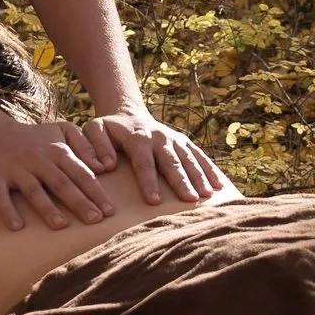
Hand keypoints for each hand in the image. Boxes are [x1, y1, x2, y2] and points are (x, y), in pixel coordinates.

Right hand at [0, 111, 112, 231]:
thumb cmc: (35, 137)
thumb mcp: (62, 130)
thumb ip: (84, 145)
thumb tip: (102, 167)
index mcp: (57, 151)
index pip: (81, 174)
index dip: (96, 192)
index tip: (109, 212)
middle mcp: (39, 161)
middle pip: (61, 184)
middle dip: (79, 202)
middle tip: (95, 220)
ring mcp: (17, 170)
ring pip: (34, 190)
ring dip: (47, 208)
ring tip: (61, 225)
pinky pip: (1, 195)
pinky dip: (8, 210)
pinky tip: (17, 226)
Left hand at [84, 106, 220, 204]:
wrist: (128, 113)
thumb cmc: (109, 129)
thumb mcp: (95, 130)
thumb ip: (95, 145)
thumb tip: (104, 166)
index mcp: (137, 138)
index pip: (144, 163)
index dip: (149, 182)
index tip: (154, 201)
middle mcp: (159, 137)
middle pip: (172, 162)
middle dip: (182, 181)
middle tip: (190, 200)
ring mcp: (174, 139)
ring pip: (189, 159)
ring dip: (199, 177)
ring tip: (207, 196)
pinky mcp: (184, 142)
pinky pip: (199, 156)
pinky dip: (210, 170)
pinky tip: (219, 186)